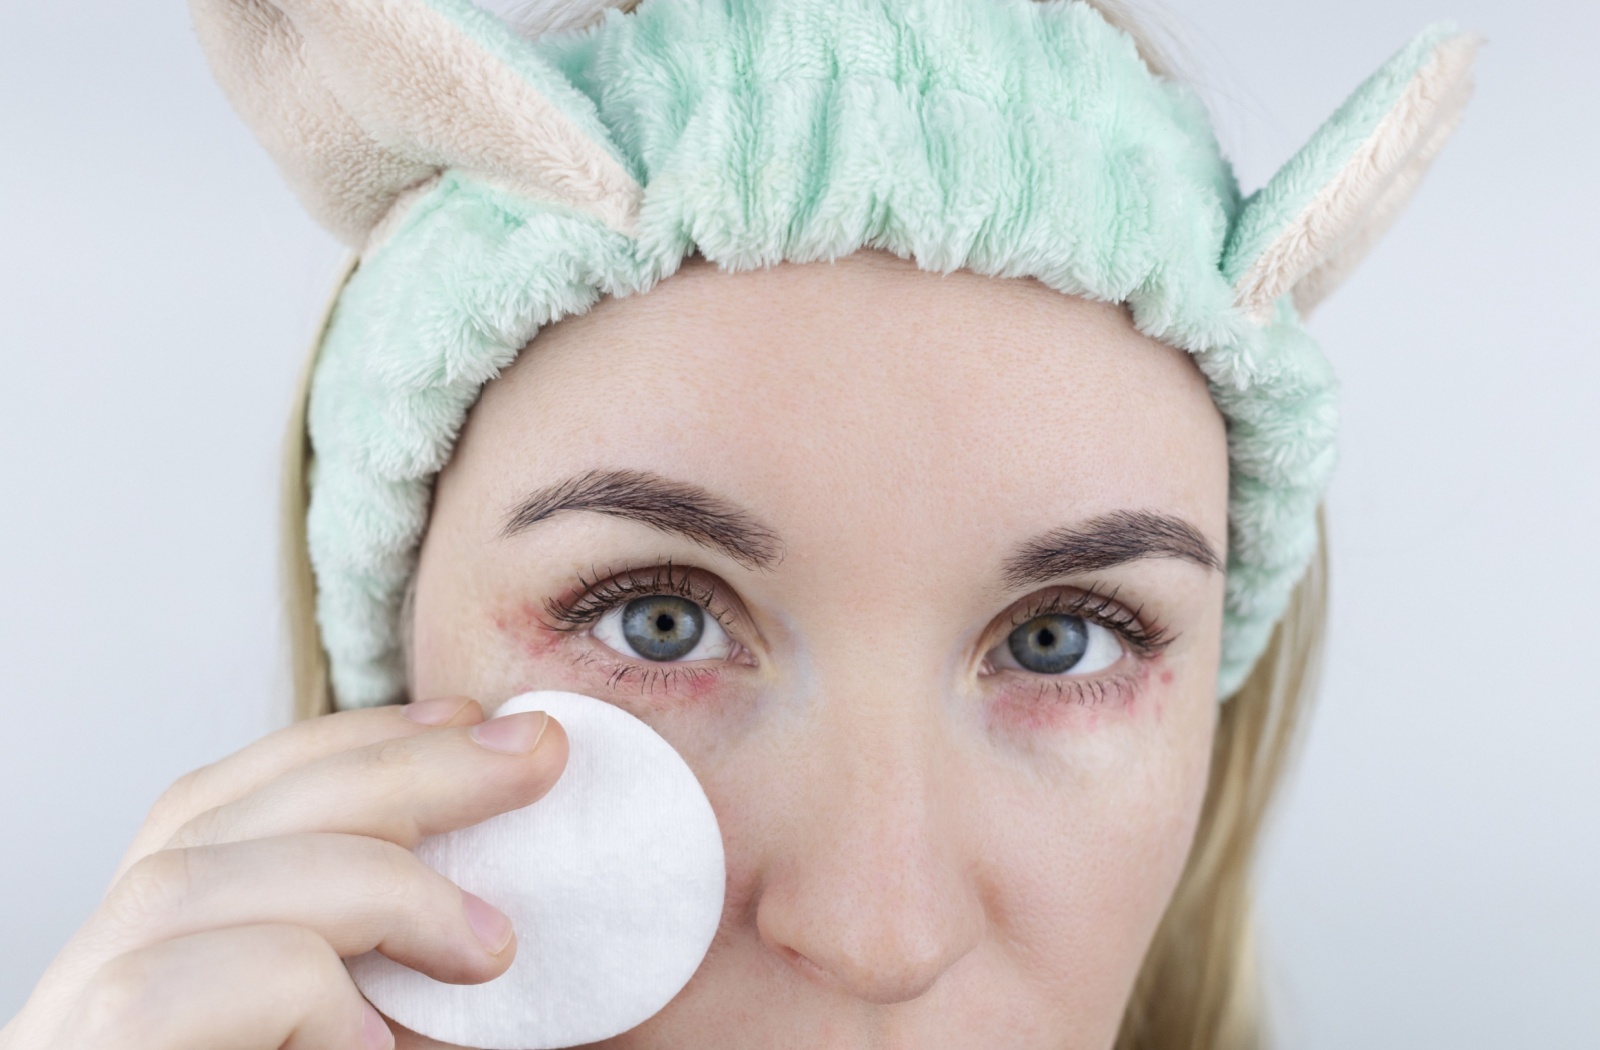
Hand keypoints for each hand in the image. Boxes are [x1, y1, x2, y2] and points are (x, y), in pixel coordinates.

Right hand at [0, 696, 566, 1049]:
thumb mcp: (360, 1042)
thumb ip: (395, 995)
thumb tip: (505, 926)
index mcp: (151, 965)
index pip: (225, 797)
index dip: (349, 739)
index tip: (476, 720)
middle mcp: (86, 990)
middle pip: (217, 811)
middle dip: (393, 766)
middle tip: (533, 755)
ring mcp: (70, 1038)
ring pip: (194, 884)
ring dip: (367, 882)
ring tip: (488, 948)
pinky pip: (184, 988)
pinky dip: (302, 990)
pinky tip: (376, 1045)